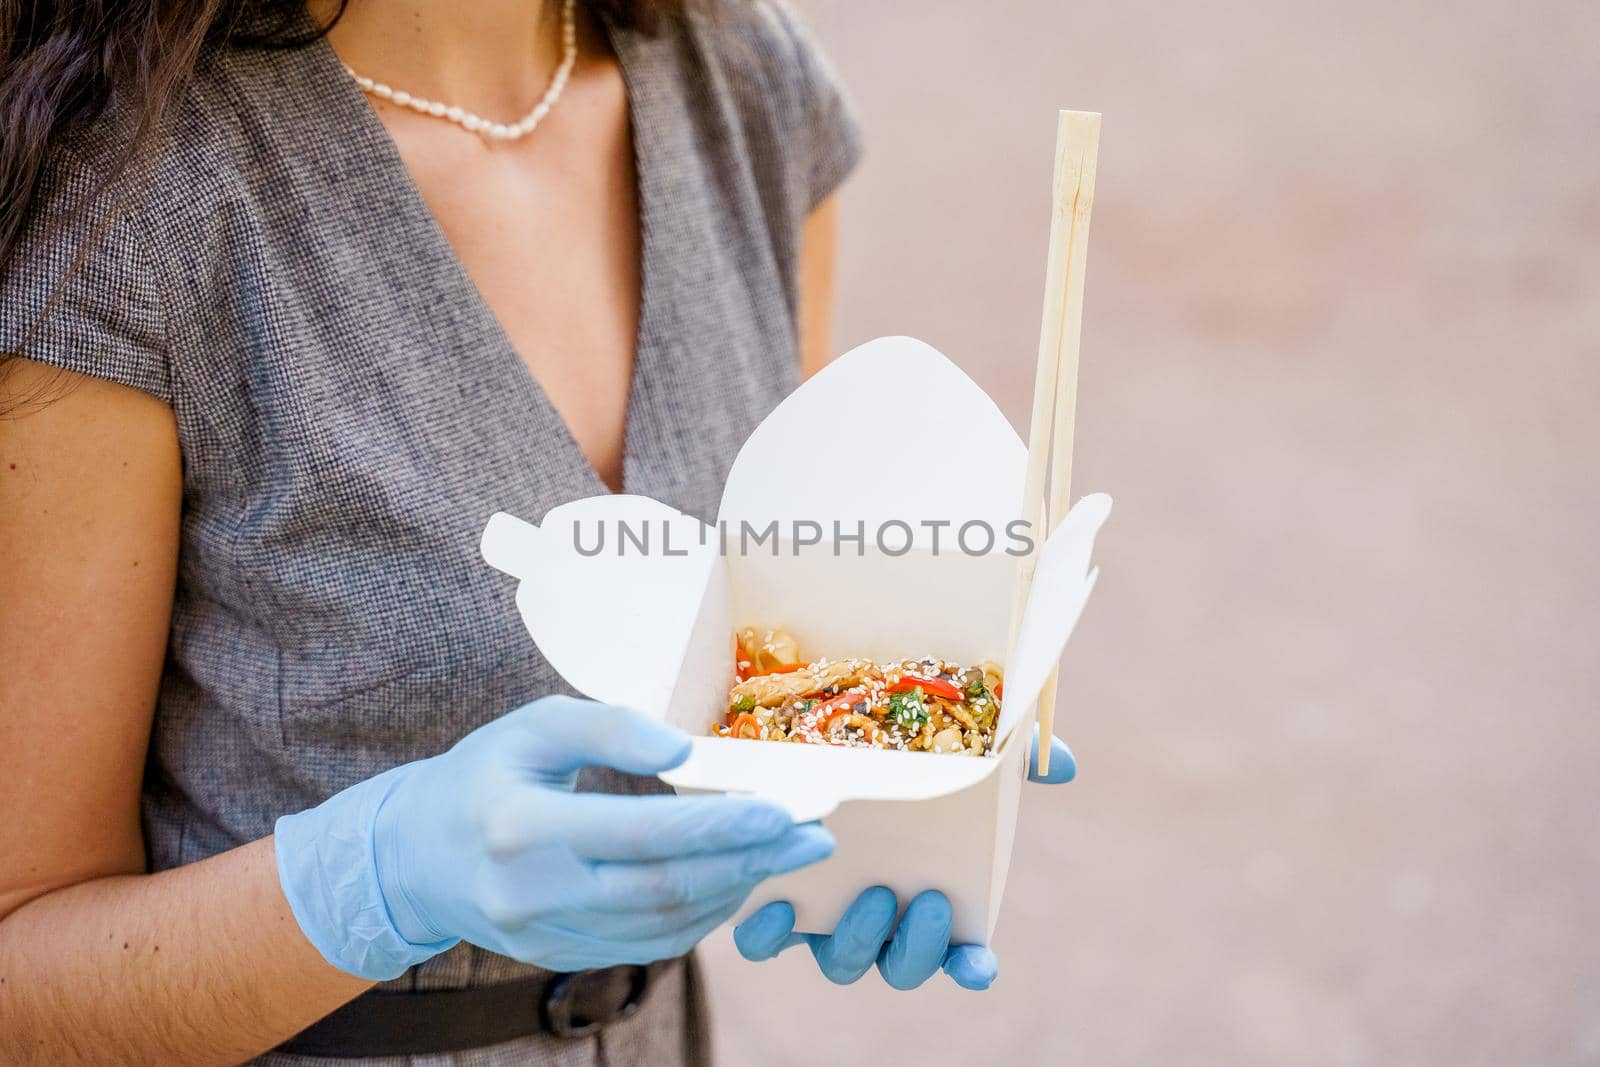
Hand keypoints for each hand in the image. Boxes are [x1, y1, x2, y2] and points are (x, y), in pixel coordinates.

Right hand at [275, 697, 833, 979]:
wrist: (416, 857)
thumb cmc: (485, 774)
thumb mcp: (533, 726)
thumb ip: (608, 728)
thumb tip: (684, 752)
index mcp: (519, 829)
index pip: (639, 834)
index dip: (717, 824)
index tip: (779, 808)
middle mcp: (532, 894)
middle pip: (664, 888)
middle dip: (749, 862)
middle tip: (813, 837)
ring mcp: (547, 937)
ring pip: (664, 924)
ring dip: (736, 889)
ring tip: (788, 853)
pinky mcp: (563, 958)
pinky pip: (650, 944)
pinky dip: (703, 914)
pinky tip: (737, 879)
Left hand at [732, 728, 1073, 989]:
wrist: (789, 737)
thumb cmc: (890, 756)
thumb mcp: (953, 749)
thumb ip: (1007, 760)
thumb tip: (1060, 764)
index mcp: (924, 895)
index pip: (959, 952)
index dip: (971, 966)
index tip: (981, 966)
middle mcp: (874, 918)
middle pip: (899, 965)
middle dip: (918, 948)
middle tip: (928, 901)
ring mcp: (820, 915)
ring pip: (839, 961)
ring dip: (858, 939)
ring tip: (871, 893)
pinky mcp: (764, 899)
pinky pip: (761, 940)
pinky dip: (768, 932)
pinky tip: (776, 904)